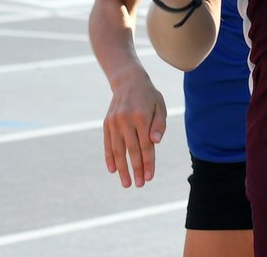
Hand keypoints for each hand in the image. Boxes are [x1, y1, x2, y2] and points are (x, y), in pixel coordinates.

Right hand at [103, 68, 166, 187]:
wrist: (128, 81)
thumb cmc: (148, 96)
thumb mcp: (160, 105)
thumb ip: (159, 124)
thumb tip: (155, 143)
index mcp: (141, 116)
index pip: (145, 145)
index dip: (148, 162)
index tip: (149, 177)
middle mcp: (125, 119)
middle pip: (131, 150)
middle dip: (136, 169)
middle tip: (139, 185)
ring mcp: (114, 122)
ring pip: (118, 150)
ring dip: (122, 168)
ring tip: (126, 183)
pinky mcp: (106, 123)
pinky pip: (107, 144)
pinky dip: (109, 157)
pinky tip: (112, 170)